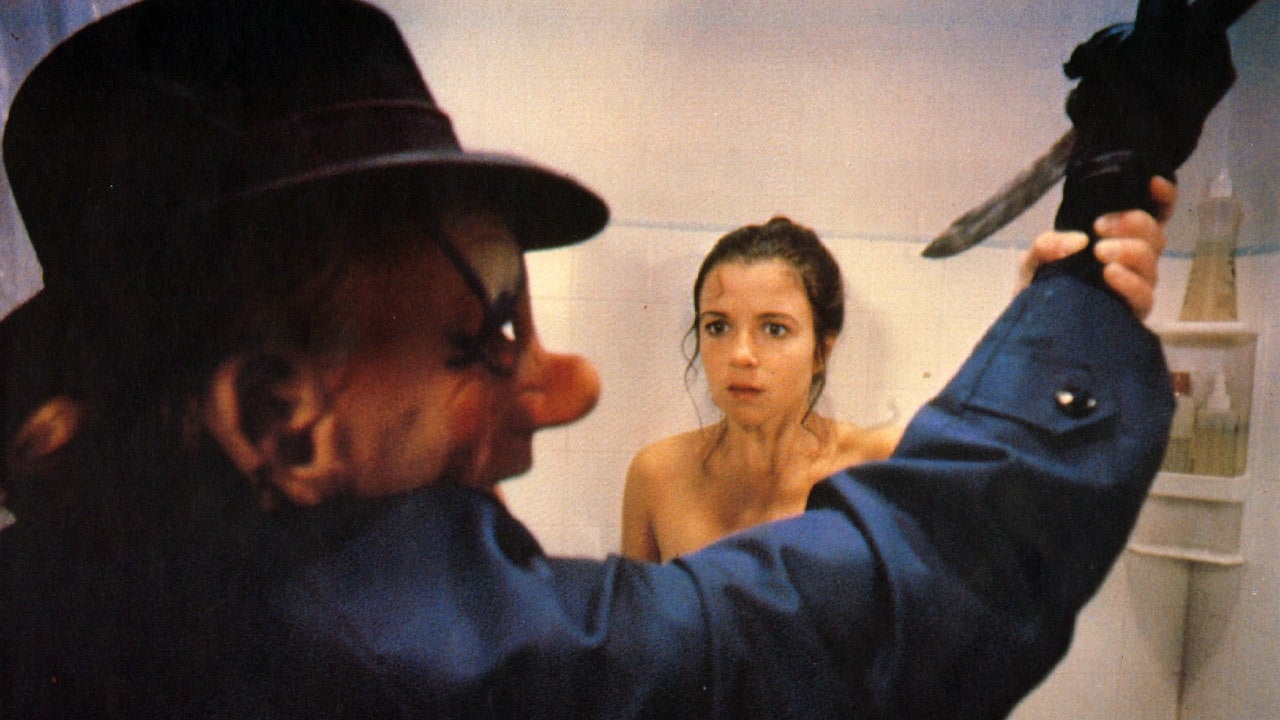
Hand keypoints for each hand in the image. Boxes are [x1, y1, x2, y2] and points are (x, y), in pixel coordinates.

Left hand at [1020, 176, 1175, 318]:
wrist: (1030, 326)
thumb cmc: (1039, 287)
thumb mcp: (1034, 259)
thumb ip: (1046, 243)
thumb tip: (1078, 240)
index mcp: (1117, 240)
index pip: (1154, 214)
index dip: (1162, 197)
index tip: (1152, 183)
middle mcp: (1132, 261)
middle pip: (1155, 235)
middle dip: (1133, 222)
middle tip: (1099, 226)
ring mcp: (1134, 287)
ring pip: (1152, 263)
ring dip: (1130, 250)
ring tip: (1100, 252)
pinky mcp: (1131, 313)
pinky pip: (1145, 296)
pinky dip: (1129, 281)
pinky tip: (1110, 273)